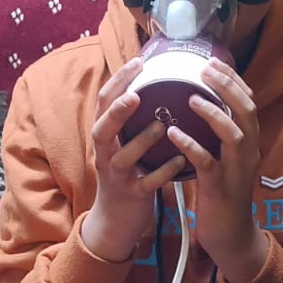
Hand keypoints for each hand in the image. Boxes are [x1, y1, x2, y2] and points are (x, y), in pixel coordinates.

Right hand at [81, 58, 187, 262]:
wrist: (115, 220)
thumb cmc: (125, 174)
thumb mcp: (121, 144)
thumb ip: (130, 120)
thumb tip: (150, 83)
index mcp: (105, 138)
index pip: (104, 104)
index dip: (118, 82)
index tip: (137, 62)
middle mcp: (106, 155)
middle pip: (102, 129)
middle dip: (117, 111)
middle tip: (136, 94)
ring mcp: (118, 177)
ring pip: (124, 157)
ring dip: (141, 140)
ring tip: (161, 125)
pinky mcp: (133, 196)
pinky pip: (147, 183)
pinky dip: (163, 172)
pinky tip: (180, 161)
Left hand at [167, 59, 266, 282]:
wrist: (230, 236)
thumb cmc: (221, 195)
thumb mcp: (224, 159)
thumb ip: (216, 136)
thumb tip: (197, 107)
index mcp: (249, 143)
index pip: (248, 103)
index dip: (233, 80)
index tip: (214, 62)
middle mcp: (248, 153)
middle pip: (246, 111)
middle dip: (227, 87)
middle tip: (204, 70)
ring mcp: (236, 171)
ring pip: (233, 135)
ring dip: (213, 114)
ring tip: (191, 99)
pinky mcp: (220, 189)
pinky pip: (207, 163)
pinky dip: (191, 147)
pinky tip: (175, 135)